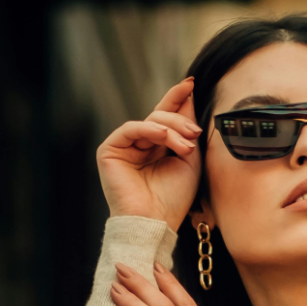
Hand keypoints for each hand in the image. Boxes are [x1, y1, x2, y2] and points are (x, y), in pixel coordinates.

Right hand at [97, 78, 202, 232]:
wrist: (156, 222)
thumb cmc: (173, 198)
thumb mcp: (189, 160)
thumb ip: (187, 131)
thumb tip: (188, 97)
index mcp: (158, 147)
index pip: (167, 117)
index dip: (178, 99)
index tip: (191, 83)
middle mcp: (140, 145)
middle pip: (160, 116)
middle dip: (181, 120)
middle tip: (196, 132)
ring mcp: (124, 147)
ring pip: (149, 121)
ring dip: (171, 129)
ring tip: (186, 146)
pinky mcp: (110, 150)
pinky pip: (130, 128)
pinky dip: (150, 130)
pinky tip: (164, 137)